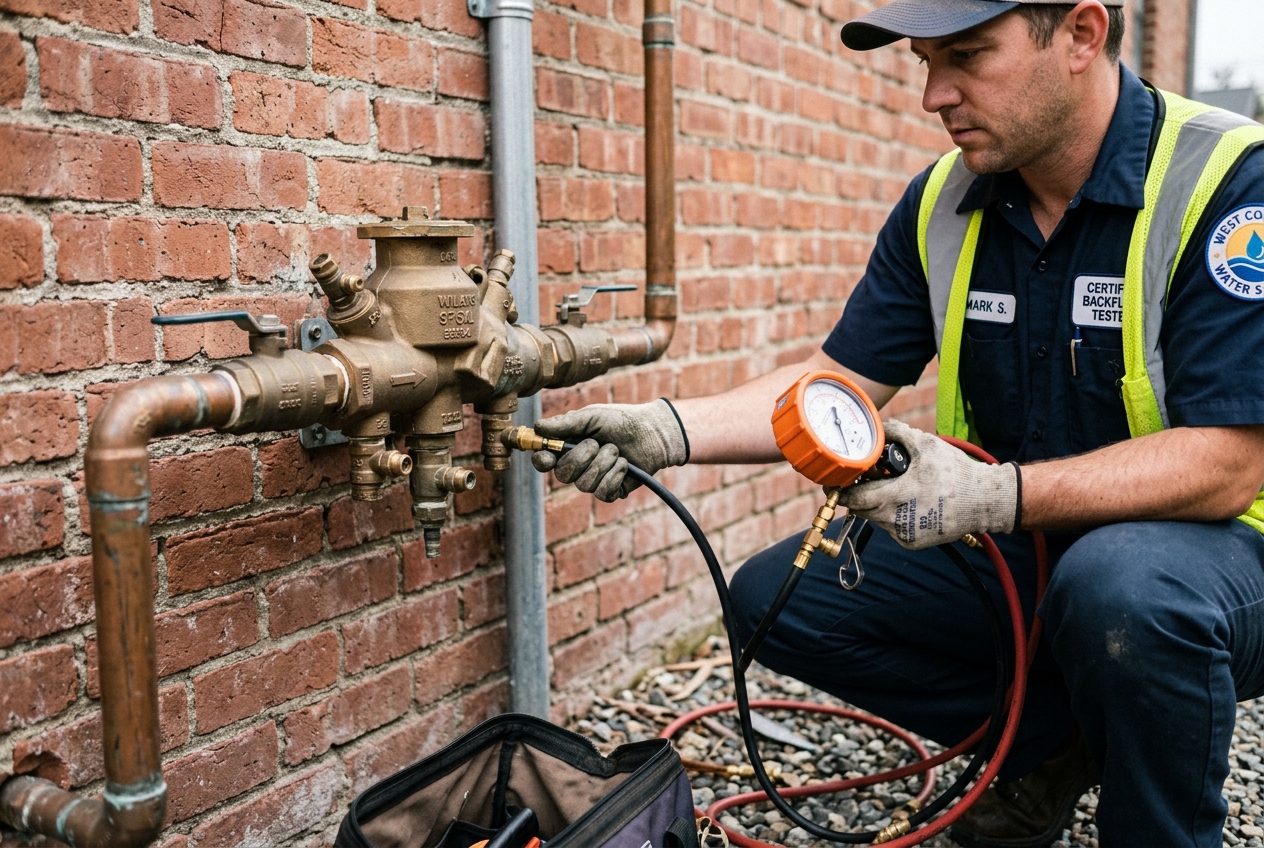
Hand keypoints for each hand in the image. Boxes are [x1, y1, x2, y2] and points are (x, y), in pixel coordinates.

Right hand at [531, 399, 688, 500]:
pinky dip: (614, 476)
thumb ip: (565, 423)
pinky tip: (624, 464)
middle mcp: (578, 466)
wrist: (652, 431)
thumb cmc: (620, 420)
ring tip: (616, 451)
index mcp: (568, 447)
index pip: (545, 461)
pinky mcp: (611, 491)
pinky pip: (602, 493)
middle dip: (581, 457)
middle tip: (597, 443)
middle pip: (563, 475)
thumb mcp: (591, 416)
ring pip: (584, 484)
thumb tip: (538, 427)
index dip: (542, 461)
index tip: (548, 456)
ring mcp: (594, 480)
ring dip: (603, 463)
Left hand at [836, 420, 1018, 549]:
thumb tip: (879, 425)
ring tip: (891, 488)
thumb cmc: (956, 473)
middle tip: (864, 480)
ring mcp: (905, 535)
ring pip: (876, 519)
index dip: (843, 490)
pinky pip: (891, 528)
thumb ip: (897, 432)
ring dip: (877, 505)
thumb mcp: (926, 445)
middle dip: (859, 495)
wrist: (984, 501)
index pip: (856, 499)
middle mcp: (897, 520)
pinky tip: (906, 502)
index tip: (837, 482)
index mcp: (897, 497)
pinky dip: (892, 516)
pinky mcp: (912, 543)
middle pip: (863, 510)